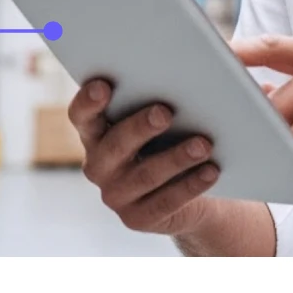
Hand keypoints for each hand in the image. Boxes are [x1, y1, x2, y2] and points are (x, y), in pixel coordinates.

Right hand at [68, 79, 221, 235]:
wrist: (189, 188)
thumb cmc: (172, 137)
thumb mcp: (162, 116)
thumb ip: (165, 92)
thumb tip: (206, 73)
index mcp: (96, 134)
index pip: (82, 117)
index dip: (88, 102)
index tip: (104, 85)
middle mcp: (99, 165)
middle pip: (115, 145)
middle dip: (139, 127)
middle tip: (165, 112)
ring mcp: (115, 195)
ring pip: (145, 175)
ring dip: (175, 158)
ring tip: (203, 144)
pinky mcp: (137, 218)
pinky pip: (165, 201)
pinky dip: (190, 185)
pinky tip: (210, 170)